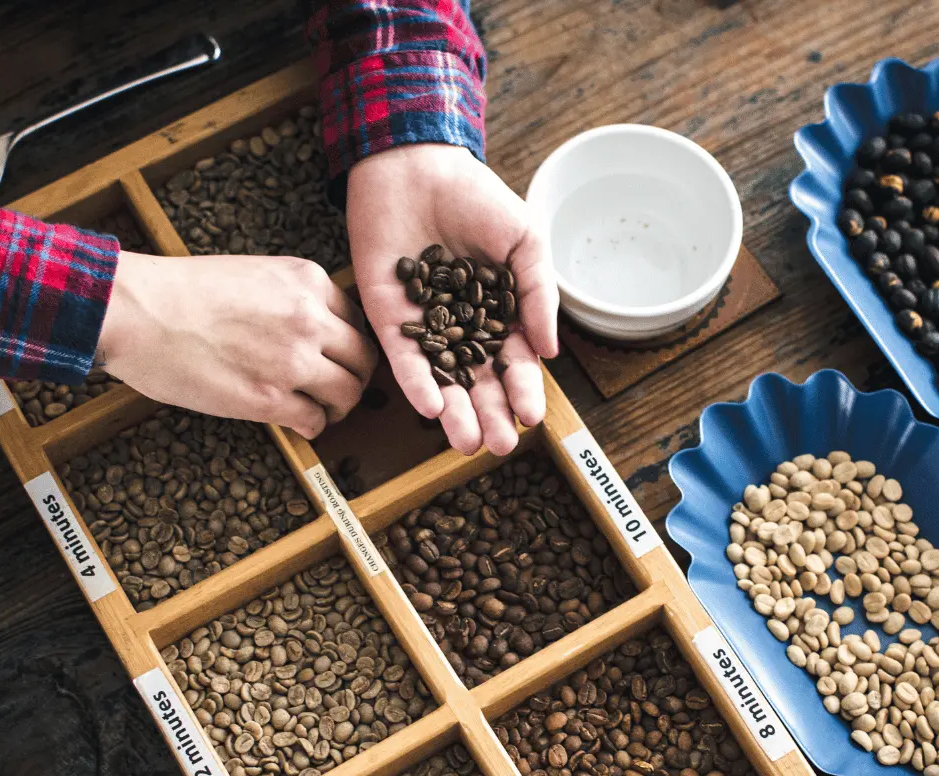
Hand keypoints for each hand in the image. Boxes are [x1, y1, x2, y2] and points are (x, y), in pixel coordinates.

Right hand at [97, 253, 376, 438]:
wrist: (135, 311)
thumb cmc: (179, 292)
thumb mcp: (252, 274)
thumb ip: (290, 298)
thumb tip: (313, 329)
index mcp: (307, 280)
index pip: (357, 319)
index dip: (350, 344)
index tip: (339, 358)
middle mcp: (310, 318)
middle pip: (364, 358)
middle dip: (355, 377)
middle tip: (339, 390)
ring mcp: (294, 360)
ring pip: (349, 393)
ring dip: (340, 407)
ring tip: (322, 411)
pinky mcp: (271, 399)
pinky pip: (315, 421)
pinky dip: (313, 427)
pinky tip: (298, 424)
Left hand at [346, 144, 558, 455]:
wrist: (416, 165)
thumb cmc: (476, 199)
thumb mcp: (525, 241)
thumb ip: (538, 294)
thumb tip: (549, 351)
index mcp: (498, 314)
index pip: (513, 363)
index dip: (523, 391)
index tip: (532, 417)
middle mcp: (461, 328)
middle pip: (478, 381)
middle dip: (491, 415)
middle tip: (501, 446)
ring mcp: (424, 327)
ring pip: (442, 379)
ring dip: (455, 413)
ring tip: (468, 443)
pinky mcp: (388, 319)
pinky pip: (403, 358)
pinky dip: (416, 383)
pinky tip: (430, 408)